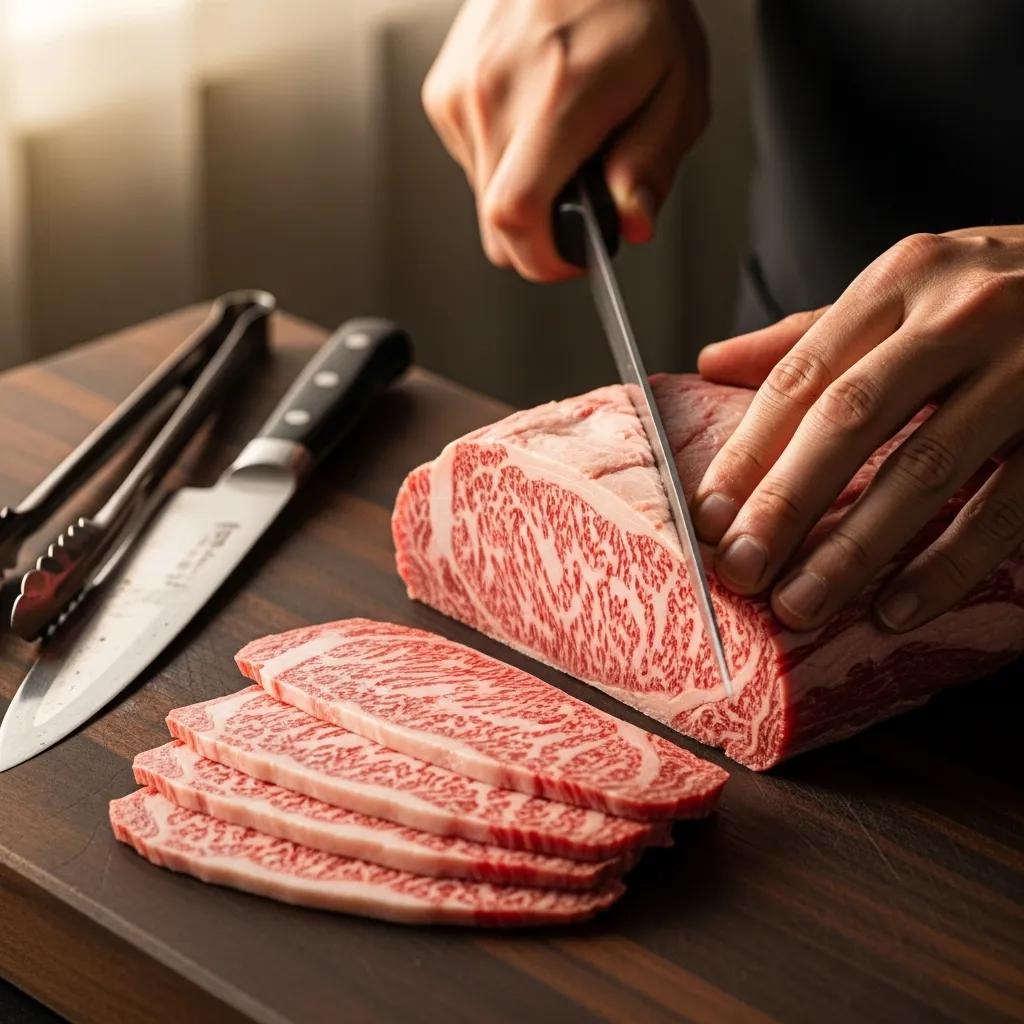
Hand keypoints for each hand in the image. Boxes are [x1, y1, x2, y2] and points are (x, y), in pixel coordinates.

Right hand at [421, 0, 707, 280]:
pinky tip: (533, 118)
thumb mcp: (676, 85)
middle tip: (582, 197)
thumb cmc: (632, 4)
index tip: (572, 258)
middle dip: (542, 232)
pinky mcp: (443, 90)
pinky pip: (472, 161)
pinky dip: (505, 160)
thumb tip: (631, 223)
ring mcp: (460, 91)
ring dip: (526, 191)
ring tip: (562, 138)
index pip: (516, 216)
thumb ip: (652, 163)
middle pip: (496, 222)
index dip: (542, 258)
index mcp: (556, 95)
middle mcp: (494, 93)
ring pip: (484, 195)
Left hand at [693, 226, 1023, 632]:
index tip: (707, 519)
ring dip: (854, 548)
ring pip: (924, 468)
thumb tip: (711, 362)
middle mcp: (960, 315)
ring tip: (802, 605)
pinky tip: (896, 610)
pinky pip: (1005, 507)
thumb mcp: (907, 290)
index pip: (801, 376)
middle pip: (850, 420)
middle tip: (740, 571)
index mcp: (901, 280)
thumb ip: (812, 334)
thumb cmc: (997, 293)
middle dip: (786, 503)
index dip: (748, 453)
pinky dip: (947, 564)